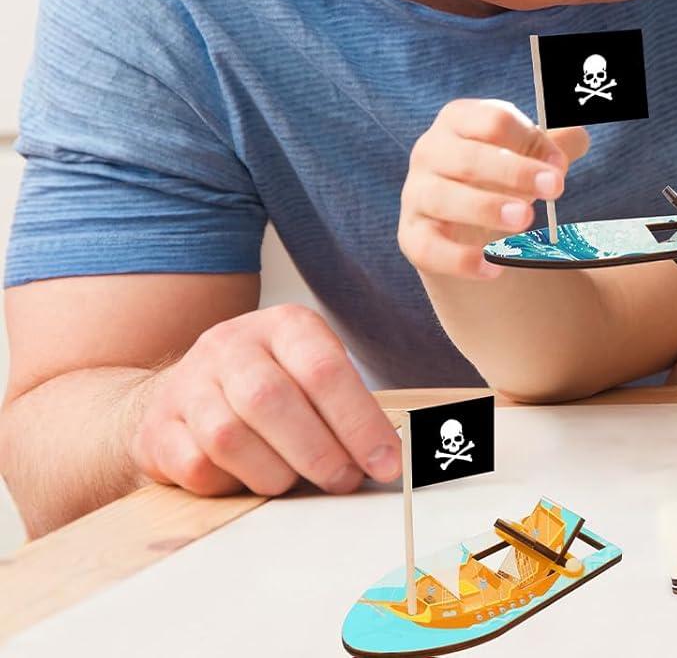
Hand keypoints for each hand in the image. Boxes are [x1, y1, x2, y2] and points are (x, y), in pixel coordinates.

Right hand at [129, 303, 401, 498]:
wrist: (185, 391)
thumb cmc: (270, 384)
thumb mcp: (310, 370)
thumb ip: (345, 403)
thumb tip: (387, 454)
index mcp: (282, 325)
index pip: (324, 368)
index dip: (359, 421)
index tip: (386, 462)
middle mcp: (231, 345)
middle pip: (273, 400)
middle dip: (318, 451)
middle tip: (344, 480)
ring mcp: (188, 384)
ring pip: (230, 436)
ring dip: (274, 472)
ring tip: (295, 483)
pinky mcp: (157, 429)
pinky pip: (196, 467)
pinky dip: (231, 483)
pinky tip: (248, 480)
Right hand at [399, 99, 589, 278]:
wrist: (463, 218)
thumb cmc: (499, 173)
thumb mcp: (525, 153)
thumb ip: (554, 144)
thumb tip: (578, 137)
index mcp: (459, 119)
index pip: (494, 122)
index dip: (531, 141)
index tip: (561, 164)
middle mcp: (430, 151)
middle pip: (470, 158)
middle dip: (515, 173)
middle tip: (555, 188)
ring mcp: (416, 193)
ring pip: (446, 198)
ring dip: (487, 208)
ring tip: (526, 219)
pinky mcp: (411, 235)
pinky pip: (429, 248)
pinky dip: (461, 259)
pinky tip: (494, 267)